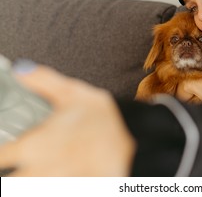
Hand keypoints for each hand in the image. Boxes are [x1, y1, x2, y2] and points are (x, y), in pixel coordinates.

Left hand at [0, 64, 135, 175]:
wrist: (136, 144)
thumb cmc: (105, 120)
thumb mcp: (74, 92)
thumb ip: (43, 81)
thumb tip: (19, 69)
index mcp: (34, 145)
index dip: (0, 153)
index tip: (4, 149)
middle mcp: (40, 170)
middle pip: (11, 183)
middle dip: (11, 175)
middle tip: (18, 165)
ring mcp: (56, 183)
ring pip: (30, 188)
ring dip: (30, 178)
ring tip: (35, 170)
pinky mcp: (73, 187)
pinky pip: (55, 189)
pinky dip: (53, 181)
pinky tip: (59, 173)